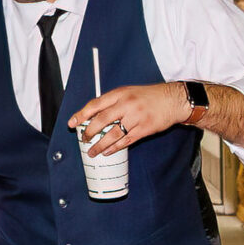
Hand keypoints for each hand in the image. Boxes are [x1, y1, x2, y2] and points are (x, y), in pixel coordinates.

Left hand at [69, 82, 193, 157]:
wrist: (172, 100)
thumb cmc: (148, 96)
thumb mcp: (128, 92)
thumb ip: (113, 102)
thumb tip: (94, 116)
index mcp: (120, 94)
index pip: (95, 104)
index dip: (81, 114)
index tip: (71, 123)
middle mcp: (126, 105)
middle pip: (101, 120)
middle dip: (89, 132)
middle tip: (83, 139)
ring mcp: (135, 117)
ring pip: (112, 134)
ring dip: (100, 145)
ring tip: (92, 151)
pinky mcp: (144, 129)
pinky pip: (126, 141)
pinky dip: (115, 148)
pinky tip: (108, 152)